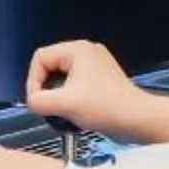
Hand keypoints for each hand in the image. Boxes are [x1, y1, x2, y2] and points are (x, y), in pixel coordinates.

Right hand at [26, 40, 155, 138]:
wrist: (137, 119)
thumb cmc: (107, 108)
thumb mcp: (65, 104)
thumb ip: (38, 101)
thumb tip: (31, 102)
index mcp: (77, 50)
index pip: (40, 58)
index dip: (33, 81)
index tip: (37, 101)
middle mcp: (86, 52)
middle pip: (50, 66)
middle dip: (46, 88)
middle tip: (49, 107)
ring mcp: (95, 64)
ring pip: (62, 77)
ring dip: (58, 95)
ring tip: (64, 111)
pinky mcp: (101, 78)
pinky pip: (74, 84)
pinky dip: (70, 98)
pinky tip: (76, 112)